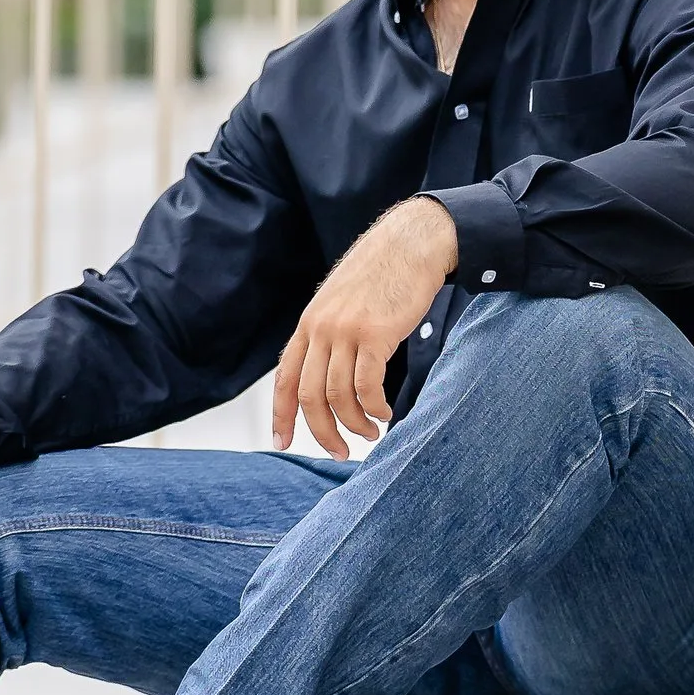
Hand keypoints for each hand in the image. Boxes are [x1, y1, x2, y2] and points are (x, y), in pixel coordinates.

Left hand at [273, 199, 458, 456]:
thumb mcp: (342, 299)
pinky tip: (386, 413)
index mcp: (309, 322)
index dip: (281, 415)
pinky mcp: (376, 334)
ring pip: (338, 397)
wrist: (412, 241)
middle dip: (322, 432)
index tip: (282, 443)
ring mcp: (346, 331)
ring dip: (354, 425)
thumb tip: (330, 370)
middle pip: (309, 396)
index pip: (285, 378)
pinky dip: (375, 408)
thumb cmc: (383, 270)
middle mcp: (321, 328)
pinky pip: (367, 387)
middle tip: (339, 453)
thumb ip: (331, 331)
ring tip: (370, 434)